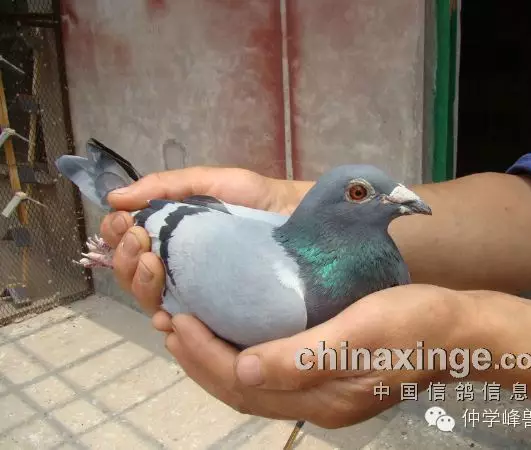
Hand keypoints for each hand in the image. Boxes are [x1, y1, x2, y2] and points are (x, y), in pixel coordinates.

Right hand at [99, 166, 312, 318]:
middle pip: (133, 275)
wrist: (300, 220)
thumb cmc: (259, 200)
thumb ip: (167, 186)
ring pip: (150, 299)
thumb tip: (114, 197)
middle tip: (140, 239)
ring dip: (140, 282)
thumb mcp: (213, 183)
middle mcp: (178, 267)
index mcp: (173, 237)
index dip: (117, 235)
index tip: (122, 222)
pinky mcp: (217, 316)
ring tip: (153, 262)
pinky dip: (167, 320)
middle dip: (126, 258)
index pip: (130, 244)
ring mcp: (196, 293)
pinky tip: (168, 311)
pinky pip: (183, 327)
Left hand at [162, 284, 468, 426]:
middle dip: (198, 359)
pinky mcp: (329, 376)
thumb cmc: (413, 323)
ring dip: (215, 359)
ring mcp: (323, 393)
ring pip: (253, 384)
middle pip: (241, 390)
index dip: (204, 355)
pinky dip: (242, 355)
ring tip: (186, 328)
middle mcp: (316, 403)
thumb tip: (241, 372)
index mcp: (322, 396)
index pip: (244, 385)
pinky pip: (271, 373)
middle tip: (169, 323)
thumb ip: (302, 357)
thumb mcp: (360, 333)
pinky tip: (232, 333)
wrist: (458, 331)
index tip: (178, 320)